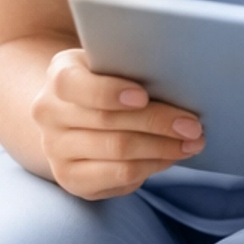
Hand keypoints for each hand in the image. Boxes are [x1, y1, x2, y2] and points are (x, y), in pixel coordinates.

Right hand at [32, 47, 203, 198]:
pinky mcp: (71, 178)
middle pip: (107, 121)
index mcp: (59, 75)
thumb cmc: (108, 82)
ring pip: (117, 151)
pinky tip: (171, 157)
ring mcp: (56, 149)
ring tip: (192, 143)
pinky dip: (151, 167)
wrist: (76, 115)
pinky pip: (118, 176)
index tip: (142, 96)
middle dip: (157, 123)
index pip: (73, 83)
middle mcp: (49, 113)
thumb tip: (180, 78)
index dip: (108, 92)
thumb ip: (132, 66)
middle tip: (193, 125)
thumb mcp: (113, 64)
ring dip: (162, 148)